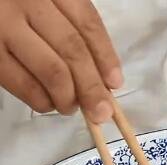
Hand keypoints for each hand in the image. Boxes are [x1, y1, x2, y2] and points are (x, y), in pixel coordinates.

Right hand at [0, 0, 121, 121]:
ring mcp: (3, 24)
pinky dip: (39, 99)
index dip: (106, 56)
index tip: (115, 83)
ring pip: (51, 69)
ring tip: (70, 108)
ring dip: (67, 97)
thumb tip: (101, 77)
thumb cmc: (16, 4)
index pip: (87, 23)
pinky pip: (20, 81)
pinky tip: (47, 103)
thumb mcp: (46, 2)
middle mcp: (28, 2)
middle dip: (91, 86)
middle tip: (101, 112)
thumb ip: (71, 28)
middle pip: (72, 49)